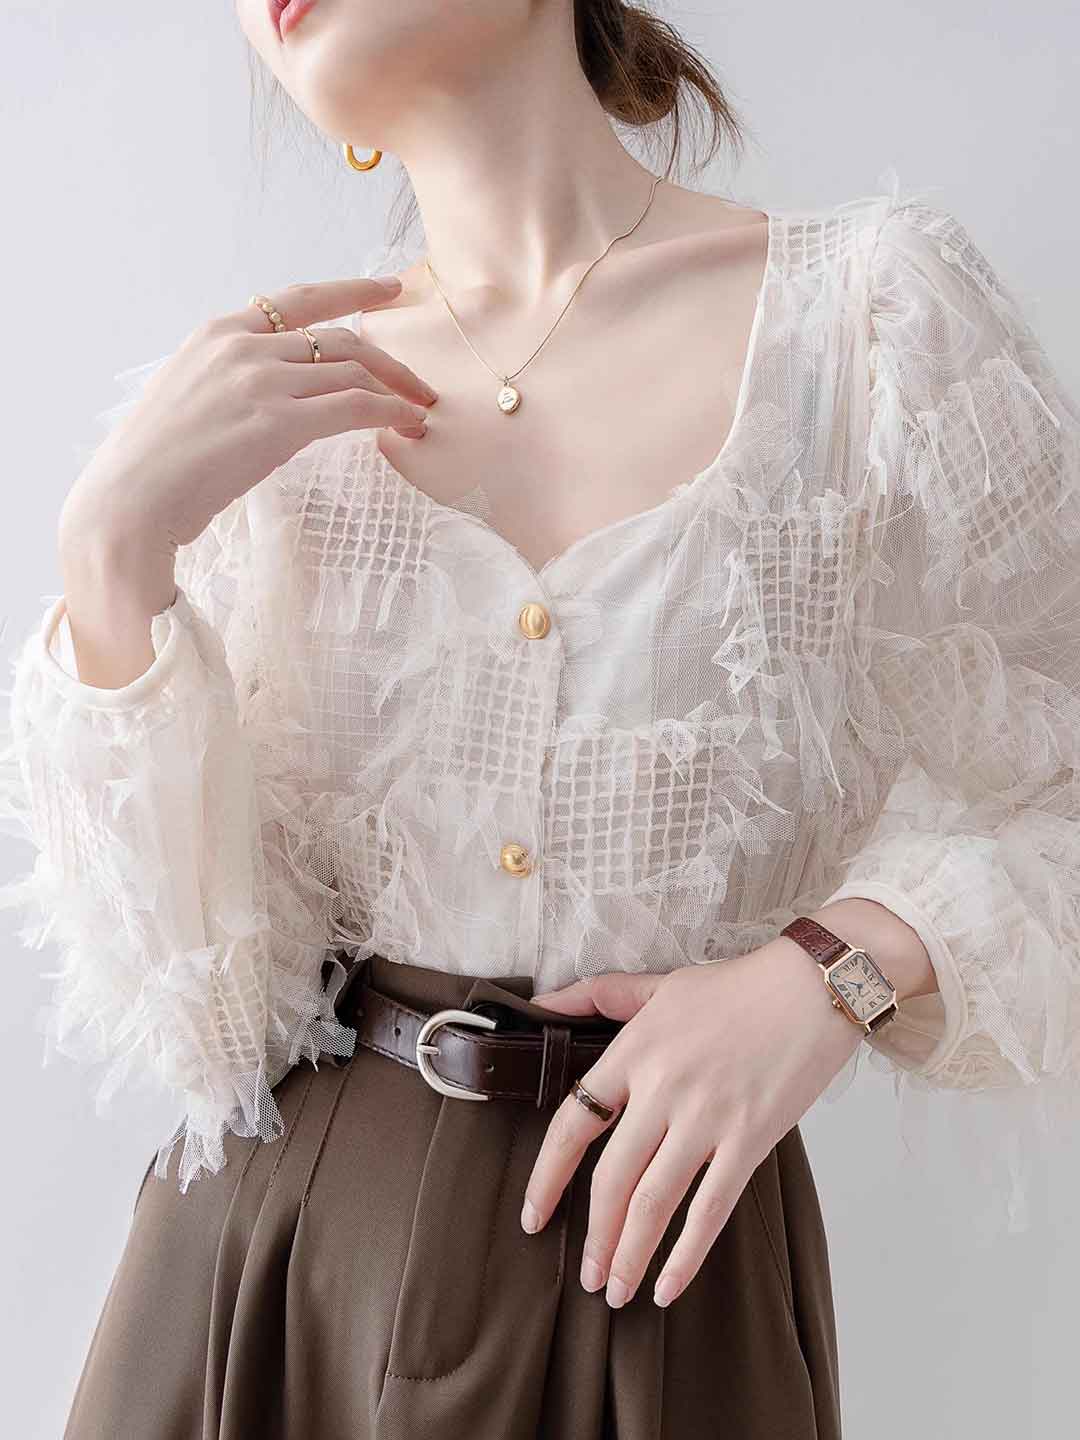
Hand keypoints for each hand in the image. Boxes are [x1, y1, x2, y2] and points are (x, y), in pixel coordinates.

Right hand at [60, 276, 438, 568]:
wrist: (130, 497)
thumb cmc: (156, 462)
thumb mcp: (191, 395)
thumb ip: (233, 381)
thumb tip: (271, 397)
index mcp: (220, 333)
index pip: (299, 300)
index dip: (351, 291)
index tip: (387, 291)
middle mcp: (244, 346)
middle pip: (339, 339)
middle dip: (388, 360)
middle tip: (419, 383)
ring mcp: (262, 380)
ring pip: (352, 372)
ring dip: (396, 391)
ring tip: (419, 411)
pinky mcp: (278, 422)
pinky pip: (353, 407)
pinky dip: (389, 413)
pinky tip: (407, 424)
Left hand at [520, 937, 861, 1308]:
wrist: (811, 987)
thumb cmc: (735, 987)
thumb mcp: (658, 985)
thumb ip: (596, 996)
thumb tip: (540, 1007)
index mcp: (635, 1050)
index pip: (574, 1123)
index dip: (547, 1176)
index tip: (533, 1215)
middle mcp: (664, 1088)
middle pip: (613, 1177)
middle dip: (595, 1236)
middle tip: (586, 1276)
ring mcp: (708, 1117)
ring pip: (655, 1202)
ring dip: (631, 1255)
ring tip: (616, 1291)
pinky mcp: (751, 1139)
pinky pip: (711, 1209)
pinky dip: (687, 1254)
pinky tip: (669, 1286)